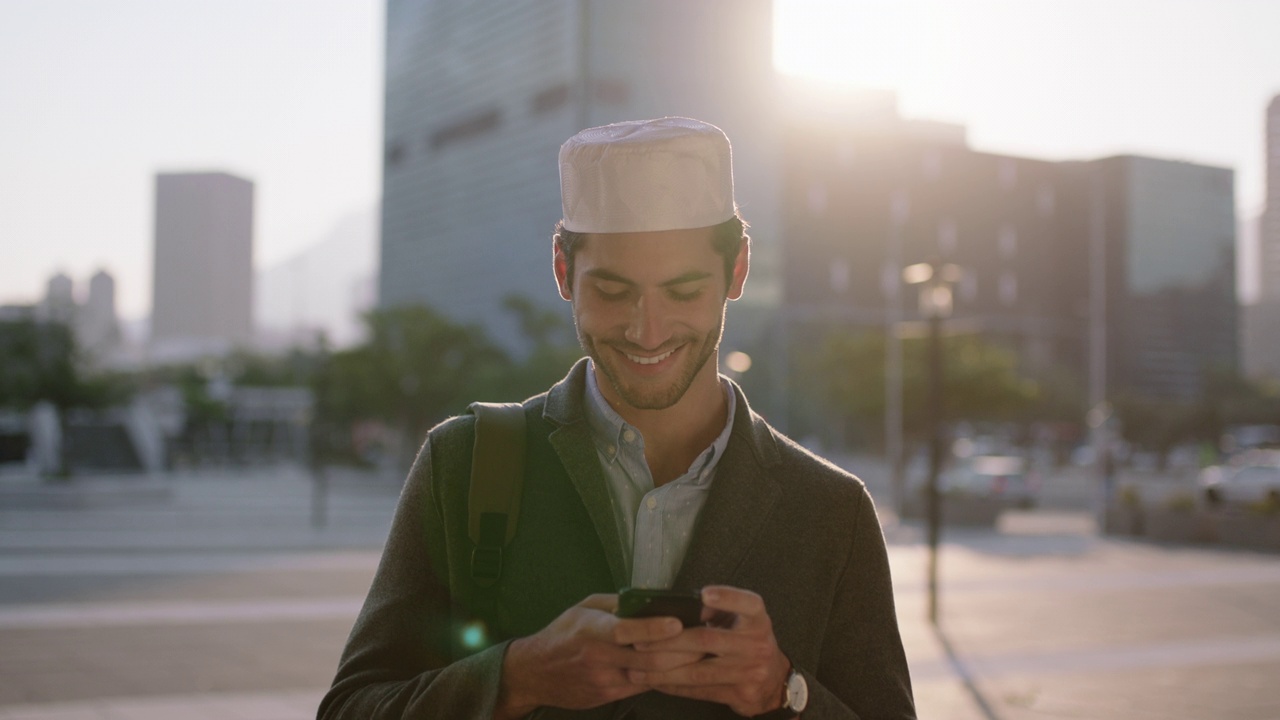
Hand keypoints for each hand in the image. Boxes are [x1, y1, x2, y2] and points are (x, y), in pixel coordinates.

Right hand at [496, 594, 703, 718]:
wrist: (535, 673)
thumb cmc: (563, 634)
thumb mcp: (584, 608)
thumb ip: (616, 605)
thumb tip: (649, 600)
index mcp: (592, 630)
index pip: (626, 631)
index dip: (653, 629)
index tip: (677, 622)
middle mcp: (600, 657)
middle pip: (647, 658)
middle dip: (681, 651)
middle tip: (708, 641)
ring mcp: (605, 680)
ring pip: (650, 675)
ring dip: (680, 667)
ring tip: (705, 655)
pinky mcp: (610, 695)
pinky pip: (644, 685)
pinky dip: (664, 677)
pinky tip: (683, 670)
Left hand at [625, 586, 790, 716]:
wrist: (772, 681)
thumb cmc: (747, 641)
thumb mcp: (741, 620)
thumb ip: (717, 611)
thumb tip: (677, 608)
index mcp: (757, 620)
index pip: (748, 604)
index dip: (727, 598)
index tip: (704, 594)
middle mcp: (756, 644)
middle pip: (707, 640)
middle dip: (669, 642)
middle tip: (640, 641)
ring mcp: (749, 671)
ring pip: (699, 671)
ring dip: (664, 671)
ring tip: (638, 668)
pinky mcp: (739, 693)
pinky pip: (700, 690)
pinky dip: (674, 686)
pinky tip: (655, 682)